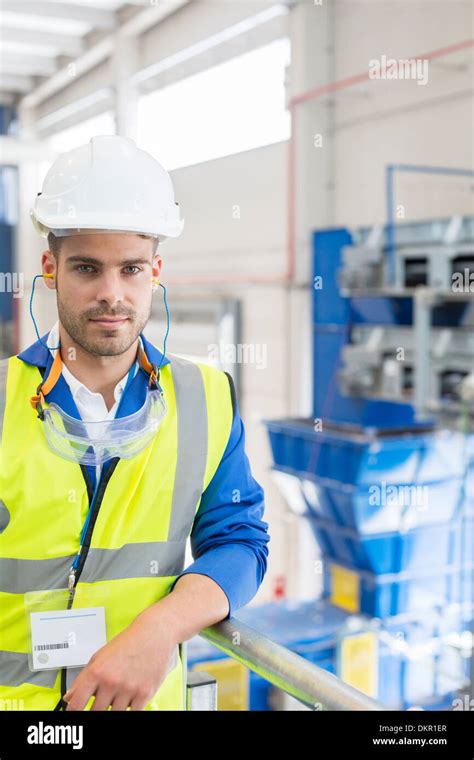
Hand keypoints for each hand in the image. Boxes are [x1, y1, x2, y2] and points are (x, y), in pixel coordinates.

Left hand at [64, 608, 178, 710]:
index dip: (72, 711)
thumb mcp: (100, 656)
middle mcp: (111, 681)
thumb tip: (69, 696)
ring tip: (117, 695)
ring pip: (113, 714)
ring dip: (113, 708)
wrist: (155, 634)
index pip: (77, 703)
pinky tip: (127, 700)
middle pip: (95, 712)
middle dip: (95, 709)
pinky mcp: (144, 693)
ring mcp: (128, 689)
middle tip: (100, 703)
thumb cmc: (128, 643)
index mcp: (97, 671)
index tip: (73, 713)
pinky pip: (132, 713)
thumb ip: (83, 677)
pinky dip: (128, 709)